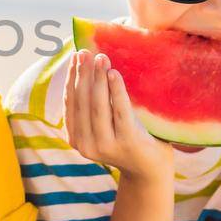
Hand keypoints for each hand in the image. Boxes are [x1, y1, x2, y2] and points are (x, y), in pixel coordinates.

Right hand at [63, 50, 173, 182]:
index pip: (70, 103)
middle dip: (83, 74)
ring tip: (101, 58)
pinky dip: (116, 90)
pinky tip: (114, 73)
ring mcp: (106, 146)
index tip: (75, 56)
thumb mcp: (104, 123)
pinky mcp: (127, 142)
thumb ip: (92, 105)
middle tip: (85, 52)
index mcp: (76, 139)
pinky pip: (119, 111)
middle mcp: (86, 145)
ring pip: (98, 106)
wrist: (150, 168)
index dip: (71, 78)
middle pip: (82, 102)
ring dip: (98, 79)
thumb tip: (87, 64)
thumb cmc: (127, 138)